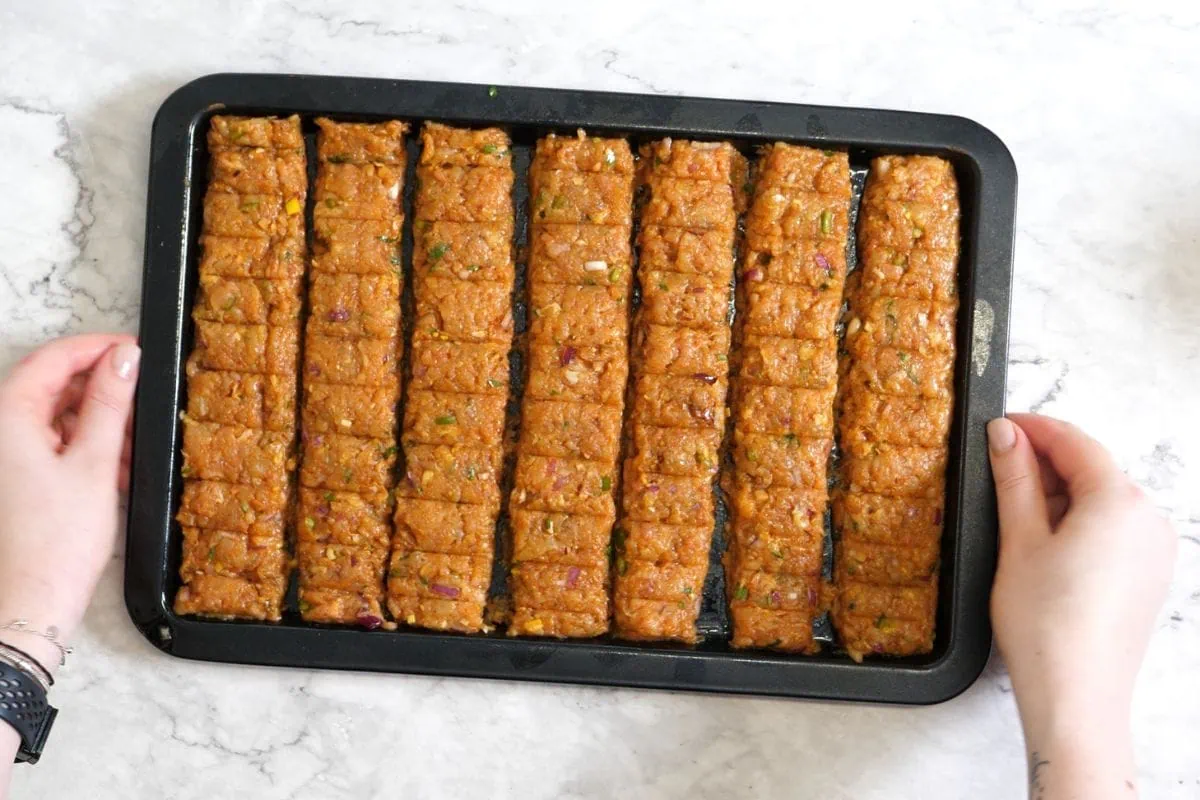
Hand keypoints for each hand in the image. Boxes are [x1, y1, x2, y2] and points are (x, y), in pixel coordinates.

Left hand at [0, 334, 140, 676]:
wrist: (31, 601)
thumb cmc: (56, 542)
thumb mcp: (95, 463)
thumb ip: (110, 404)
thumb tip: (124, 359)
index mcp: (8, 418)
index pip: (53, 359)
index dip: (97, 347)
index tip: (134, 350)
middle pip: (51, 385)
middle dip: (99, 387)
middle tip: (142, 394)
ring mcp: (7, 456)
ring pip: (55, 415)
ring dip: (96, 421)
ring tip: (132, 442)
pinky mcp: (17, 478)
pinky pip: (52, 444)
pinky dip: (85, 447)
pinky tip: (114, 467)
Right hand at [987, 413, 1175, 798]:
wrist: (1076, 696)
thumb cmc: (1046, 626)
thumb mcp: (1018, 540)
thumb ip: (1014, 478)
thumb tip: (1005, 436)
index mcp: (1120, 502)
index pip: (1075, 442)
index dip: (1033, 428)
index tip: (999, 425)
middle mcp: (1148, 520)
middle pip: (1092, 469)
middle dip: (1045, 462)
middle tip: (996, 467)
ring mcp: (1154, 549)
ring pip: (1102, 499)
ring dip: (1060, 494)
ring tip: (1014, 514)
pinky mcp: (1148, 575)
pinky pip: (1114, 529)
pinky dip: (1079, 522)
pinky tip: (1043, 542)